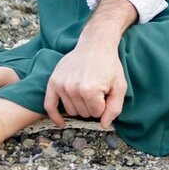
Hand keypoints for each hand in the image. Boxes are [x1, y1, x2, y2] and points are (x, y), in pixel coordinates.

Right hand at [43, 0, 132, 127]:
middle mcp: (73, 88)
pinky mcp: (53, 81)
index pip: (96, 113)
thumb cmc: (109, 66)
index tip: (106, 94)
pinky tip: (61, 123)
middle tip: (97, 91)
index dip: (103, 106)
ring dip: (80, 106)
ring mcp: (61, 85)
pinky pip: (48, 105)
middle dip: (92, 106)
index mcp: (90, 90)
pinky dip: (54, 116)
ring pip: (70, 111)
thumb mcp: (120, 86)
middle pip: (83, 114)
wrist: (95, 45)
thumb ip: (114, 108)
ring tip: (86, 91)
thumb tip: (103, 125)